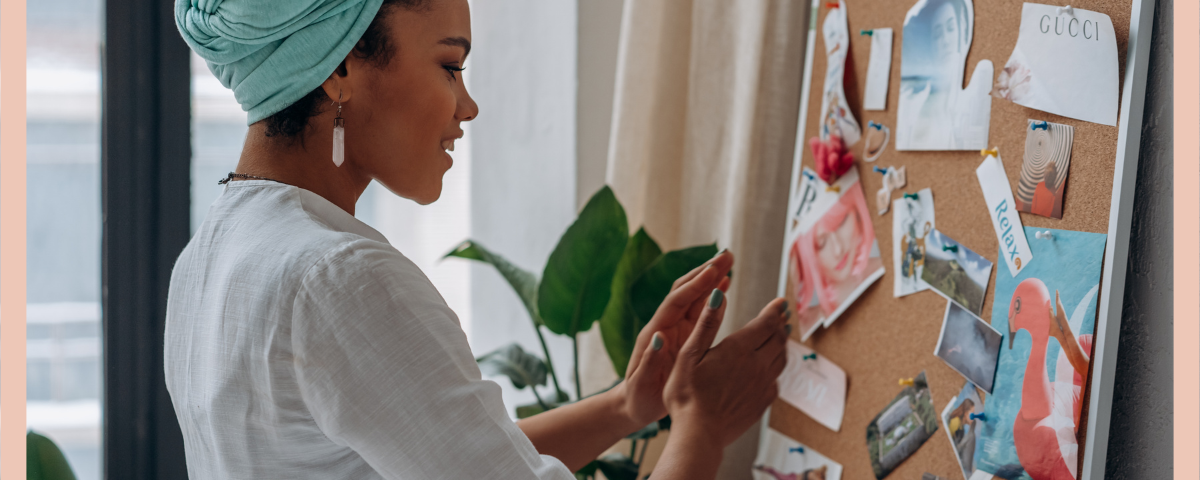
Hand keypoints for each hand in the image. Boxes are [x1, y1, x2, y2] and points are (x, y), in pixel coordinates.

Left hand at [617, 251, 733, 426]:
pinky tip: (725, 286)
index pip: (676, 301)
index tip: (713, 270)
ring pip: (695, 297)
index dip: (695, 285)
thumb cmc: (638, 398)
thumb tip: (658, 336)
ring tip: (729, 262)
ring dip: (711, 278)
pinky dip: (713, 296)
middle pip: (686, 290)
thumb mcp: (641, 383)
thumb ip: (650, 360)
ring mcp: (676, 329)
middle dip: (705, 271)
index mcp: (655, 333)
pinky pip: (700, 311)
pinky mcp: (685, 336)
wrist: (634, 405)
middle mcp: (666, 325)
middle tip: (727, 255)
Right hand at [663, 290, 788, 448]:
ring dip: (782, 345)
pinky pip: (776, 381)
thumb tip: (718, 295)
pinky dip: (776, 369)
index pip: (765, 323)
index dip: (774, 310)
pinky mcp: (762, 403)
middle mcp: (756, 365)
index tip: (780, 302)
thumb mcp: (689, 354)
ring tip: (781, 337)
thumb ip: (706, 323)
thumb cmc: (687, 394)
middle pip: (777, 339)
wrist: (699, 434)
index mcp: (738, 349)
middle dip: (780, 325)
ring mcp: (762, 386)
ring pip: (780, 359)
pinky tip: (770, 369)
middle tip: (783, 316)